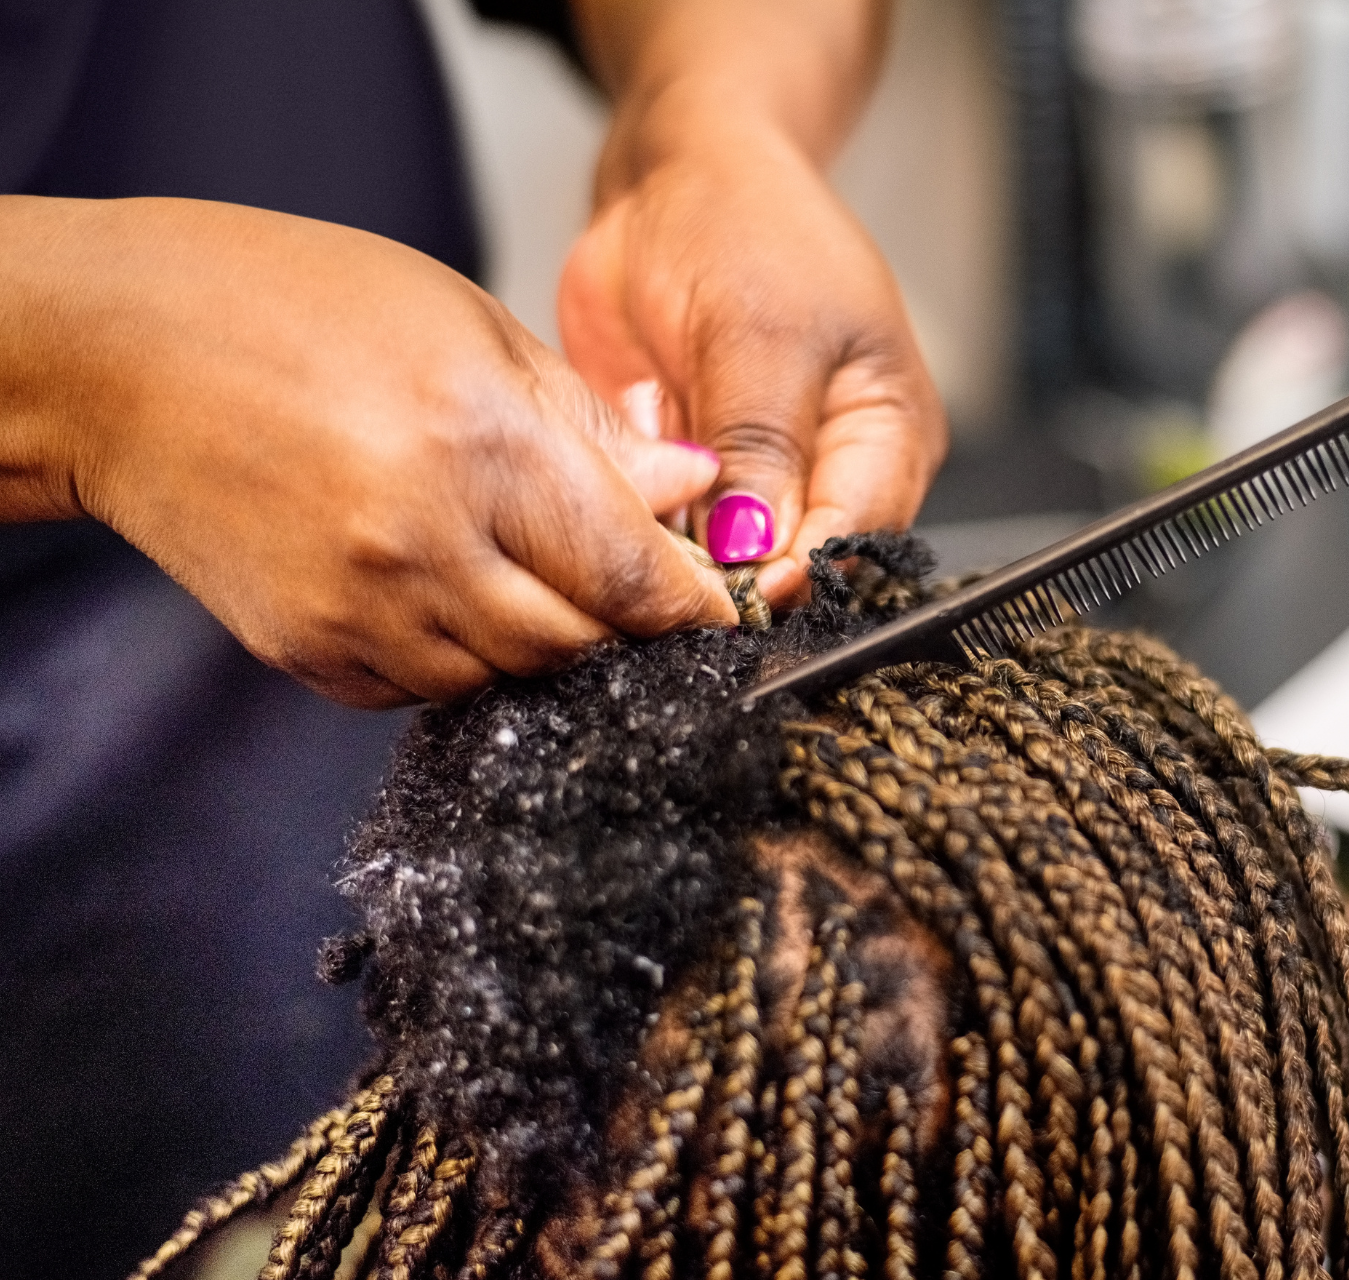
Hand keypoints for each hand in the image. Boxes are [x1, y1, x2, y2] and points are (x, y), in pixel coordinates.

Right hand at [0, 196, 736, 707]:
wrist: (118, 356)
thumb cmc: (296, 307)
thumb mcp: (474, 328)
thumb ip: (593, 428)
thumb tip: (693, 488)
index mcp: (483, 449)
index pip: (633, 578)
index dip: (695, 609)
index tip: (727, 615)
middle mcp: (424, 546)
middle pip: (581, 645)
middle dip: (626, 628)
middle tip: (634, 587)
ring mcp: (361, 612)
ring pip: (509, 678)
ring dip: (546, 642)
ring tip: (527, 569)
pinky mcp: (311, 652)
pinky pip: (427, 688)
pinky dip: (464, 655)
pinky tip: (447, 585)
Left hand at [557, 118, 946, 604]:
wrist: (667, 177)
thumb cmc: (742, 223)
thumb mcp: (759, 331)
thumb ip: (762, 448)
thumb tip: (760, 550)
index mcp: (888, 435)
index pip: (857, 539)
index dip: (797, 572)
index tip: (736, 583)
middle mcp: (829, 470)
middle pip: (793, 565)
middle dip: (728, 558)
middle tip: (673, 515)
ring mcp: (756, 478)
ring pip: (720, 558)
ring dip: (674, 529)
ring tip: (653, 442)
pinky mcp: (692, 477)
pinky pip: (662, 528)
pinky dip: (638, 503)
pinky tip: (633, 434)